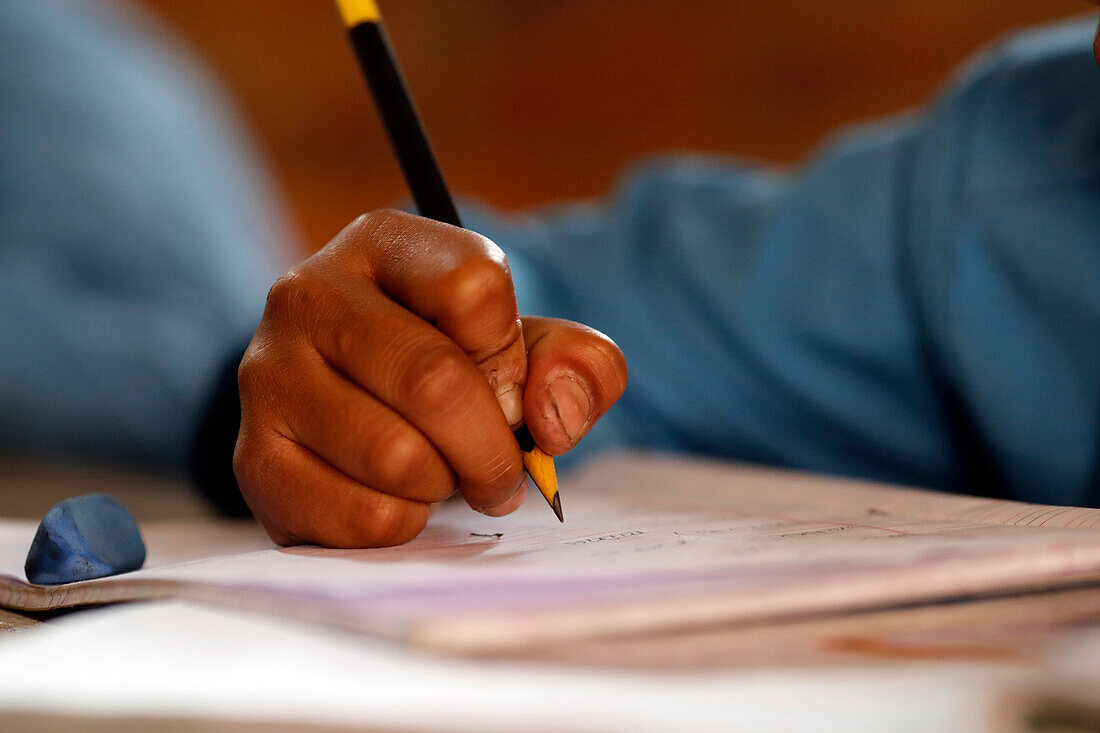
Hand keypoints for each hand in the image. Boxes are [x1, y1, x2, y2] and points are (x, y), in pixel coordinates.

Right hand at [234, 210, 626, 547]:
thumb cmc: (456, 370)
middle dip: (491, 446)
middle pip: (435, 380)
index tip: (507, 389)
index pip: (474, 287)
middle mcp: (308, 294)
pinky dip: (404, 523)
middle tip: (500, 471)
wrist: (357, 413)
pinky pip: (361, 515)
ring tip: (439, 474)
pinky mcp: (255, 457)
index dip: (511, 357)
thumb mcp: (532, 347)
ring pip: (396, 456)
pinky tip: (396, 499)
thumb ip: (579, 365)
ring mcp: (270, 375)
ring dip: (444, 485)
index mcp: (382, 243)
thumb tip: (550, 419)